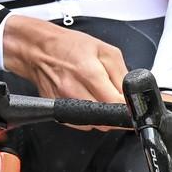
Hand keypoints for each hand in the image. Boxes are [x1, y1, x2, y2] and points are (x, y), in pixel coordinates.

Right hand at [1, 17, 126, 128]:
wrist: (39, 49)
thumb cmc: (69, 46)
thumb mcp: (105, 51)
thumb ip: (122, 74)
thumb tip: (131, 95)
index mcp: (88, 73)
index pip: (115, 104)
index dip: (128, 107)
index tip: (132, 105)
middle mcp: (74, 91)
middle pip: (106, 119)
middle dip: (117, 113)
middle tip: (119, 101)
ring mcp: (64, 103)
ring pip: (95, 124)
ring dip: (104, 117)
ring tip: (103, 98)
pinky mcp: (58, 111)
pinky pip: (81, 123)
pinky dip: (90, 117)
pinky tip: (90, 102)